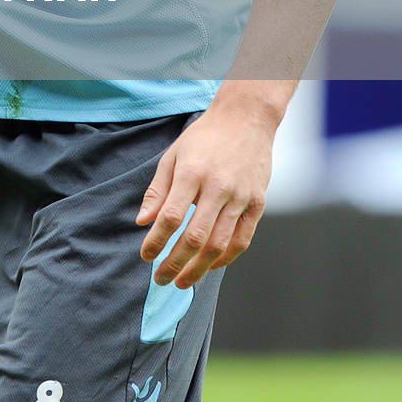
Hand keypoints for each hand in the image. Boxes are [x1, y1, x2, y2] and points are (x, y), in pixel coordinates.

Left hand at [136, 97, 275, 287]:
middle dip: (175, 263)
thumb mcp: (173, 155)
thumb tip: (143, 221)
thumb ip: (158, 190)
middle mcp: (218, 187)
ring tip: (183, 281)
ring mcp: (241, 197)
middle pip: (195, 237)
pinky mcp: (258, 203)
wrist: (246, 119)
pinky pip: (242, 240)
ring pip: (219, 244)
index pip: (171, 217)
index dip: (157, 241)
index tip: (146, 256)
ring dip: (199, 269)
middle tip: (161, 279)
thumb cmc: (204, 137)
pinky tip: (210, 266)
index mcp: (192, 173)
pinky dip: (225, 258)